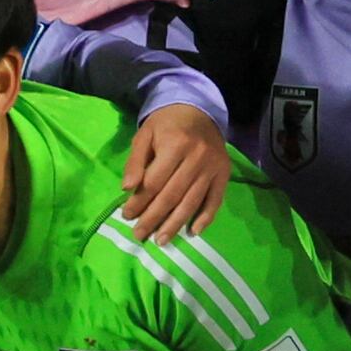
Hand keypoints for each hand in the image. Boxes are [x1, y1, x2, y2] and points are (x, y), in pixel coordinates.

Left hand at [117, 102, 227, 238]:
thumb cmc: (166, 125)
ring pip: (192, 202)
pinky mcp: (224, 174)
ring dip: (175, 224)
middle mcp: (197, 157)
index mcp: (175, 145)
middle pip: (172, 195)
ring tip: (161, 240)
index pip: (154, 181)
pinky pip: (215, 200)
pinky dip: (205, 218)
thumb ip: (135, 161)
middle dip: (154, 218)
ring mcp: (213, 167)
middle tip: (139, 234)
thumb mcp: (145, 135)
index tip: (126, 215)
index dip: (139, 201)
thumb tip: (127, 188)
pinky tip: (193, 233)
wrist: (198, 110)